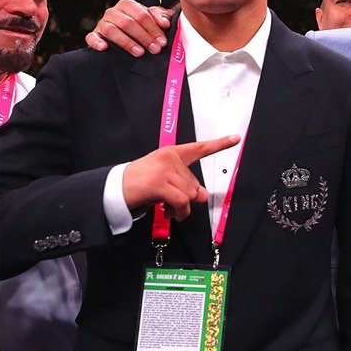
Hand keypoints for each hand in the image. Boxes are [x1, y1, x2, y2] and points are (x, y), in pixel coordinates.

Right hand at [85, 0, 172, 56]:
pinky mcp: (95, 35)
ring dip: (126, 42)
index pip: (142, 15)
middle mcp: (113, 12)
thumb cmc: (143, 24)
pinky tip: (104, 48)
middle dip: (143, 37)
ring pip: (112, 30)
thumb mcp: (154, 18)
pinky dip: (96, 42)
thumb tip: (165, 23)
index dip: (153, 29)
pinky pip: (91, 37)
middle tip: (155, 49)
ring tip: (139, 52)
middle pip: (128, 23)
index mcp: (128, 4)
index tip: (162, 41)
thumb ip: (161, 16)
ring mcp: (102, 23)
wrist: (128, 32)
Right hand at [122, 136, 239, 219]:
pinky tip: (169, 212)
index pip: (199, 148)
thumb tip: (202, 196)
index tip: (236, 138)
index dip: (220, 144)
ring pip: (190, 195)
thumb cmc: (139, 185)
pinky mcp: (159, 183)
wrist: (114, 190)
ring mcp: (164, 170)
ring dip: (181, 208)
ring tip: (166, 207)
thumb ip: (185, 185)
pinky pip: (182, 202)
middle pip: (195, 184)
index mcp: (171, 154)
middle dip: (186, 197)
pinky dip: (179, 212)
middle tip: (169, 201)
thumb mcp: (165, 181)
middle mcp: (169, 158)